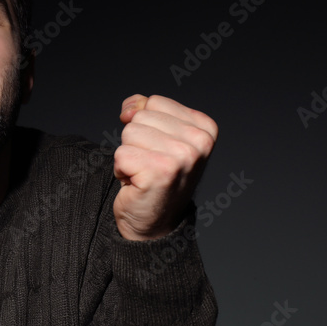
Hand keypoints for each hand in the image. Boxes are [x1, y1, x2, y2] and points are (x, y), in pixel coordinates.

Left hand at [113, 94, 216, 239]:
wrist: (155, 223)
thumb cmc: (155, 177)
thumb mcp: (156, 135)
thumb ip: (144, 110)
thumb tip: (129, 108)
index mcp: (204, 128)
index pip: (154, 102)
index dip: (146, 126)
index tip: (158, 151)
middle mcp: (199, 142)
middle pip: (140, 118)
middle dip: (135, 142)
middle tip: (149, 165)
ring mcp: (182, 157)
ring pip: (129, 134)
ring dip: (128, 156)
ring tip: (143, 174)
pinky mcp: (160, 172)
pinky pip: (121, 155)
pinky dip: (121, 171)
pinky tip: (137, 184)